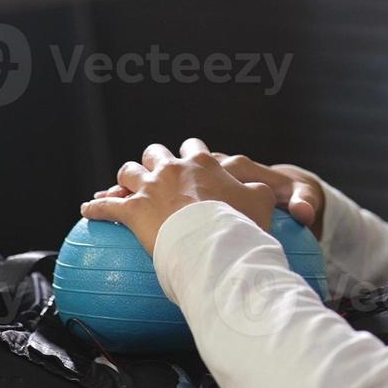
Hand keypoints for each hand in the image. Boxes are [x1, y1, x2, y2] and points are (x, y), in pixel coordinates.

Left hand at [93, 140, 326, 238]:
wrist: (218, 239)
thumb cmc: (243, 224)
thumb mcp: (265, 203)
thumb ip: (268, 198)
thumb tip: (298, 207)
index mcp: (205, 163)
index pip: (195, 148)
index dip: (191, 153)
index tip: (189, 158)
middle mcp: (174, 169)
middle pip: (156, 155)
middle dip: (153, 161)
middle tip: (152, 172)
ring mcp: (151, 188)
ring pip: (128, 174)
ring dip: (124, 180)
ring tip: (118, 188)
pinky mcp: (133, 211)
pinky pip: (107, 208)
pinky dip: (97, 208)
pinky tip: (88, 211)